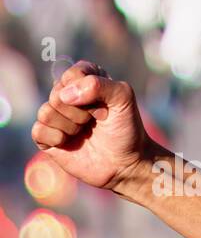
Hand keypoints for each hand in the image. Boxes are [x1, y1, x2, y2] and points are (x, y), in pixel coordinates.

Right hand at [30, 61, 158, 197]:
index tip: (104, 105)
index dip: (87, 91)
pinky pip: (38, 131)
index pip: (71, 74)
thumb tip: (66, 95)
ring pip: (46, 112)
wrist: (126, 163)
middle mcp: (66, 96)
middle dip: (80, 112)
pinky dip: (56, 138)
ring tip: (85, 132)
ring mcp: (55, 116)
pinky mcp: (47, 137)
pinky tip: (70, 142)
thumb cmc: (126, 129)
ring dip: (71, 126)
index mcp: (84, 80)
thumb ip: (99, 85)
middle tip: (95, 121)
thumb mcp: (124, 99)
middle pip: (57, 94)